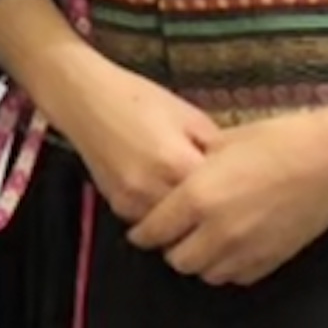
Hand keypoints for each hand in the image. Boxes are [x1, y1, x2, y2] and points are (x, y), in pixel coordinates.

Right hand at [40, 54, 221, 223]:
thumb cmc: (140, 100)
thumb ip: (216, 149)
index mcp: (177, 163)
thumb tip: (239, 175)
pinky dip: (160, 213)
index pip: (218, 199)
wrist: (86, 99)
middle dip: (209, 214)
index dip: (232, 197)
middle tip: (223, 204)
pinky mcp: (116, 204)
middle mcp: (152, 188)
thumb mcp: (191, 117)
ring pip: (170, 227)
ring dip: (183, 220)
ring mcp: (131, 200)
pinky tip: (166, 195)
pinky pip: (147, 220)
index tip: (241, 194)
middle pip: (195, 220)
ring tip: (195, 203)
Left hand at [124, 96, 327, 286]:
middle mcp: (218, 230)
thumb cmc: (277, 139)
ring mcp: (247, 249)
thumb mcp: (223, 144)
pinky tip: (232, 247)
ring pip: (205, 273)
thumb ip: (193, 168)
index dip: (142, 232)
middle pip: (176, 259)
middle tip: (175, 233)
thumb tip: (174, 178)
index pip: (152, 231)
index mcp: (198, 198)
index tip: (141, 229)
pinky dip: (228, 266)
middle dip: (170, 247)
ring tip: (203, 241)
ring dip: (199, 260)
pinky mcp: (273, 259)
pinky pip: (237, 276)